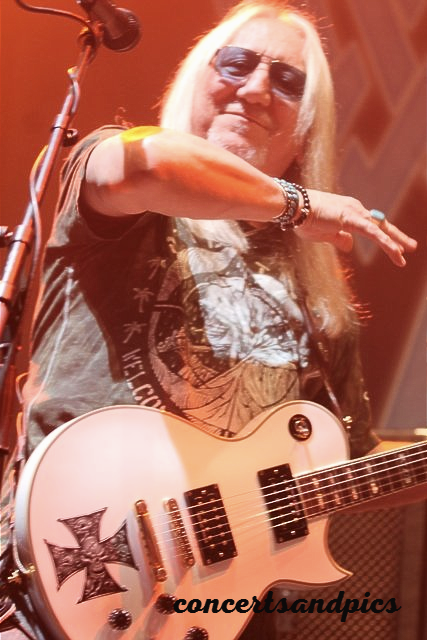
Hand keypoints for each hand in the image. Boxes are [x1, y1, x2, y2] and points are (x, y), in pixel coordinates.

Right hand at [295, 190, 416, 266]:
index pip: (371, 225)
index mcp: (348, 212)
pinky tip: (396, 252)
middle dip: (396, 237)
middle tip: (411, 247)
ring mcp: (354, 212)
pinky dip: (386, 242)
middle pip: (380, 225)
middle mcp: (355, 209)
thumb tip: (351, 246)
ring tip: (406, 254)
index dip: (383, 236)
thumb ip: (339, 239)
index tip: (394, 246)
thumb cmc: (304, 219)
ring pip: (379, 229)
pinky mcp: (352, 219)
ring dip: (395, 242)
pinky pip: (373, 233)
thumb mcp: (324, 235)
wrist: (295, 207)